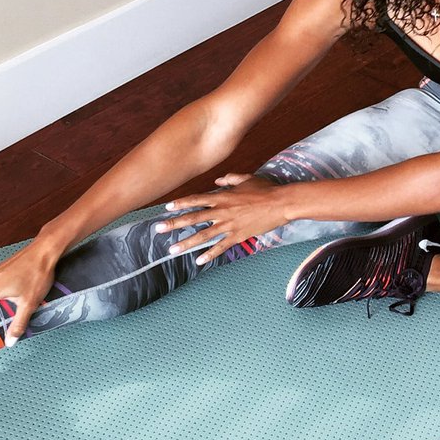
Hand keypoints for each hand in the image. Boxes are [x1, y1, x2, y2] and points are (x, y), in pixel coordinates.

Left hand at [157, 173, 288, 264]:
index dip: (181, 203)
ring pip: (204, 235)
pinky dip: (210, 254)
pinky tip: (199, 260)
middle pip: (194, 218)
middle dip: (174, 224)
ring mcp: (230, 225)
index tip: (166, 207)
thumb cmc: (265, 189)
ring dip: (186, 243)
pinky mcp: (239, 236)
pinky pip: (221, 246)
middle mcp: (222, 211)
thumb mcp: (246, 178)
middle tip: (158, 229)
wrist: (281, 204)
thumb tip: (217, 180)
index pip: (197, 200)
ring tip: (172, 250)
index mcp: (223, 196)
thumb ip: (230, 179)